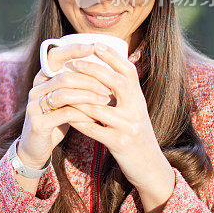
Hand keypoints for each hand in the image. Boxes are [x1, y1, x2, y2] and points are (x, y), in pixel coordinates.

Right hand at [17, 44, 111, 168]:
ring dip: (88, 97)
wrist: (35, 148)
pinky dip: (83, 115)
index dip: (73, 50)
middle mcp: (35, 89)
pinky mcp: (37, 123)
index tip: (94, 46)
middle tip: (110, 87)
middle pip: (64, 77)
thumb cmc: (56, 120)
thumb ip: (76, 84)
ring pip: (63, 94)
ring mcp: (34, 106)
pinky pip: (64, 115)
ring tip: (106, 101)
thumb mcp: (65, 100)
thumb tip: (103, 66)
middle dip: (90, 80)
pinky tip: (95, 118)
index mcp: (42, 79)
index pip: (54, 57)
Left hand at [65, 43, 174, 194]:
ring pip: (101, 107)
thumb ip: (123, 93)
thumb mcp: (134, 111)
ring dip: (80, 97)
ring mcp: (129, 127)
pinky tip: (65, 114)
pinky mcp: (120, 144)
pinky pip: (94, 129)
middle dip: (96, 70)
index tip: (95, 44)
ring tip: (63, 87)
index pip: (129, 72)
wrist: (150, 168)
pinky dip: (78, 121)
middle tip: (75, 62)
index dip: (113, 57)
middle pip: (118, 84)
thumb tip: (103, 70)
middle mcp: (137, 110)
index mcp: (139, 99)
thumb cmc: (136, 135)